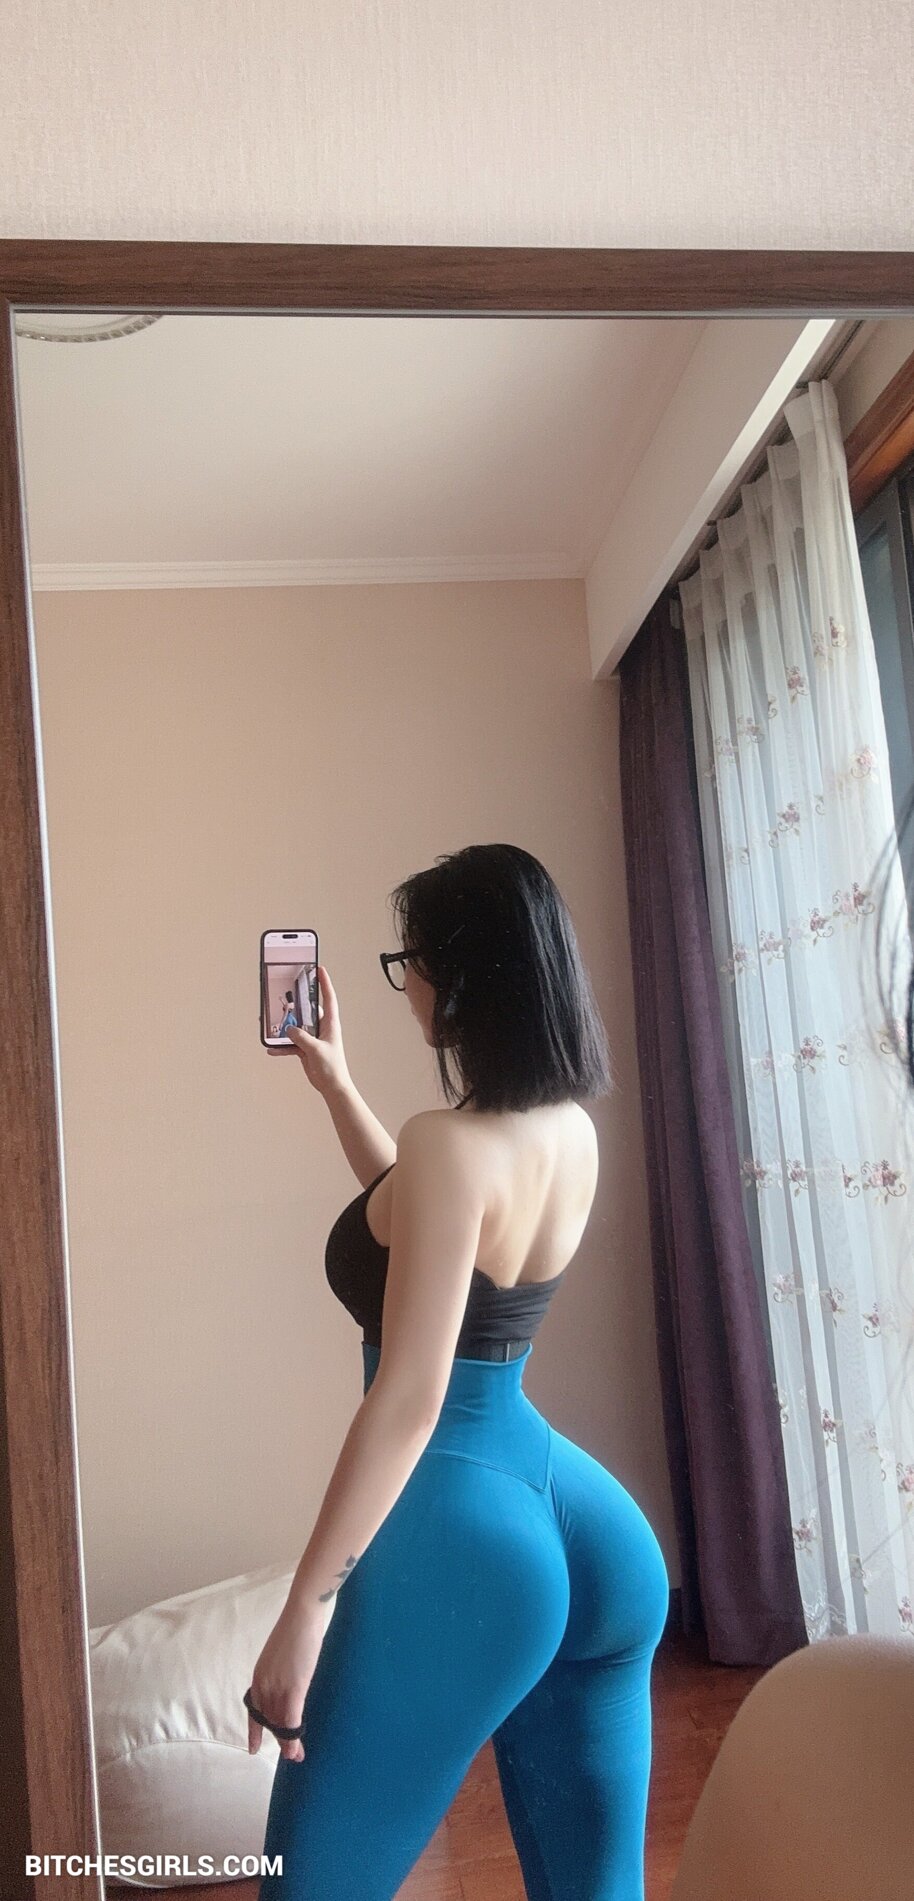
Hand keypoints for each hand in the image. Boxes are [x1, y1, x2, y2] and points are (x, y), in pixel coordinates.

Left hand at [246, 1599, 326, 1762]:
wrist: (303, 1613)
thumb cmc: (296, 1629)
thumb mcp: (283, 1656)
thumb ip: (282, 1673)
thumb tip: (289, 1684)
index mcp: (259, 1676)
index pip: (254, 1711)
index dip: (254, 1731)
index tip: (253, 1749)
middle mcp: (263, 1685)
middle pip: (270, 1720)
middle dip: (279, 1740)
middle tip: (292, 1756)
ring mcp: (277, 1687)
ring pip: (280, 1724)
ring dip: (288, 1743)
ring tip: (296, 1757)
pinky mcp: (294, 1688)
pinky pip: (291, 1720)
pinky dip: (293, 1737)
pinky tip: (296, 1748)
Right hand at [278, 965, 350, 1097]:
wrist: (332, 1086)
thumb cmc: (332, 1067)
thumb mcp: (316, 1050)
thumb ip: (301, 1038)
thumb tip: (289, 1030)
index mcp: (330, 1024)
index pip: (328, 998)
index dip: (324, 983)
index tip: (319, 969)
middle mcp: (321, 1028)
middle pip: (307, 1010)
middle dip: (296, 1003)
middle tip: (285, 993)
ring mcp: (312, 1038)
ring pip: (296, 1026)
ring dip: (285, 1027)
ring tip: (271, 1023)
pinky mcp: (305, 1048)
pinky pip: (291, 1043)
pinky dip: (281, 1046)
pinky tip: (272, 1049)